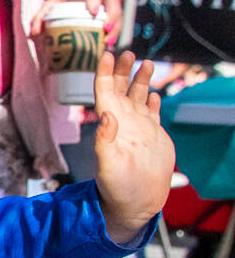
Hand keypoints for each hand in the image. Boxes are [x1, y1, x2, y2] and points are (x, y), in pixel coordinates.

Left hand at [33, 0, 117, 37]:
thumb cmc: (59, 0)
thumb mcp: (48, 5)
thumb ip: (40, 16)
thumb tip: (34, 31)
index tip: (94, 13)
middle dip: (111, 14)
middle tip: (107, 29)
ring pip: (118, 7)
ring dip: (117, 24)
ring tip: (110, 40)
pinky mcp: (112, 6)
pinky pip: (119, 16)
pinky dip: (117, 28)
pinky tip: (111, 41)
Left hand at [92, 50, 175, 243]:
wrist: (134, 204)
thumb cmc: (116, 189)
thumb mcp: (108, 166)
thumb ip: (105, 141)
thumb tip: (106, 116)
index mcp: (111, 126)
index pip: (105, 92)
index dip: (105, 73)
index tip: (106, 55)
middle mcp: (123, 123)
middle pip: (121, 89)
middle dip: (122, 70)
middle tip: (127, 52)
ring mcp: (138, 129)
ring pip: (137, 97)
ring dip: (138, 80)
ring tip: (144, 62)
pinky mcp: (153, 137)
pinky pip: (150, 113)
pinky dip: (150, 101)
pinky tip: (152, 93)